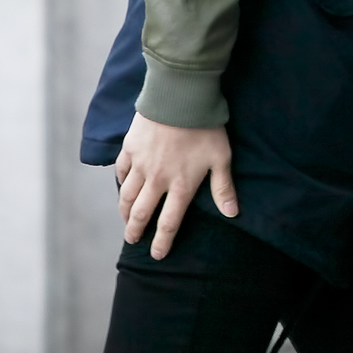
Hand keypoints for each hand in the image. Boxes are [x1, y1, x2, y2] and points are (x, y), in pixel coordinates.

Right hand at [115, 112, 237, 259]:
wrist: (180, 97)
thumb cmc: (205, 127)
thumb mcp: (221, 157)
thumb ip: (223, 187)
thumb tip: (232, 213)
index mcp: (180, 186)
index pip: (168, 223)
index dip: (163, 241)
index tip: (157, 254)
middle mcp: (157, 180)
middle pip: (141, 213)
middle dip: (135, 231)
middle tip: (133, 240)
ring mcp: (140, 164)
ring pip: (127, 196)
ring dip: (124, 212)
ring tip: (125, 220)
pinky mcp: (130, 148)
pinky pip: (121, 171)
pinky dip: (120, 182)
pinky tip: (122, 186)